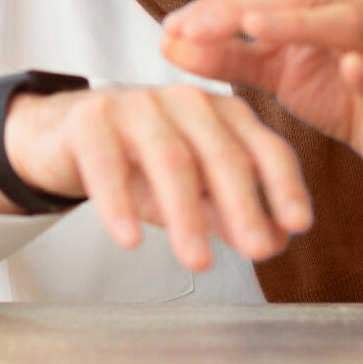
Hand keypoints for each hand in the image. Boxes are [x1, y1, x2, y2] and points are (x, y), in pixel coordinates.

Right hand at [0, 83, 311, 272]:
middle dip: (244, 205)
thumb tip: (276, 241)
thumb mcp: (191, 189)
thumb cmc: (137, 161)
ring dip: (186, 214)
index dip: (285, 186)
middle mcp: (186, 102)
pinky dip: (120, 203)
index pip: (265, 149)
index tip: (300, 226)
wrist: (63, 134)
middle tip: (259, 251)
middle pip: (222, 154)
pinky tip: (128, 239)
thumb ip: (230, 211)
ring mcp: (138, 105)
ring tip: (197, 261)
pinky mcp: (91, 119)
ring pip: (171, 160)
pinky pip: (108, 163)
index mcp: (222, 114)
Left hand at [158, 0, 362, 221]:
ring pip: (341, 23)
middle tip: (190, 28)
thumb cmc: (344, 94)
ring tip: (253, 27)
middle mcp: (356, 6)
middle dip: (237, 10)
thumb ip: (227, 57)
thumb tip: (167, 43)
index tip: (171, 26)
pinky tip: (349, 68)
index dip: (214, 7)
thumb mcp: (277, 73)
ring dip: (296, 23)